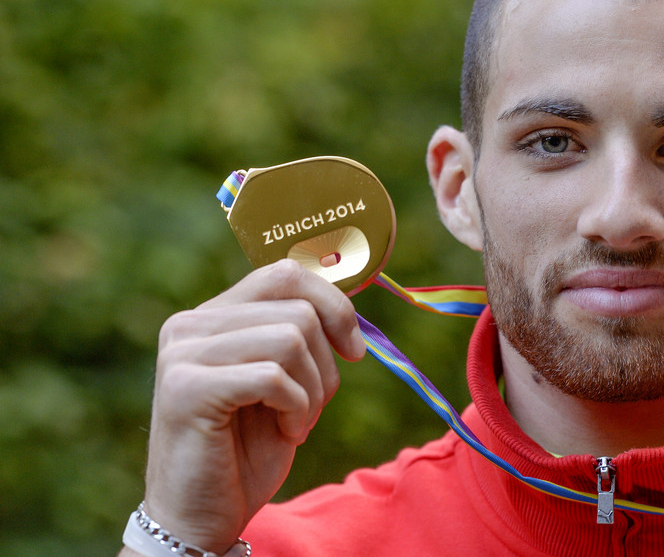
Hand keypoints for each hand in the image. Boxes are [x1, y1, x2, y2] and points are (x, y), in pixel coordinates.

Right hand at [138, 259, 364, 553]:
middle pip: (299, 309)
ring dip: (313, 391)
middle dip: (326, 364)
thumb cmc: (246, 450)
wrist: (201, 517)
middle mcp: (189, 324)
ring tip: (294, 423)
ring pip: (292, 338)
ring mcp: (182, 353)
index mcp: (212, 316)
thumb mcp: (283, 381)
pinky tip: (285, 434)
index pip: (285, 273)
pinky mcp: (186, 389)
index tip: (353, 349)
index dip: (334, 305)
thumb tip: (347, 301)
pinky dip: (297, 409)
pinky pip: (274, 376)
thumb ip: (299, 334)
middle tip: (312, 407)